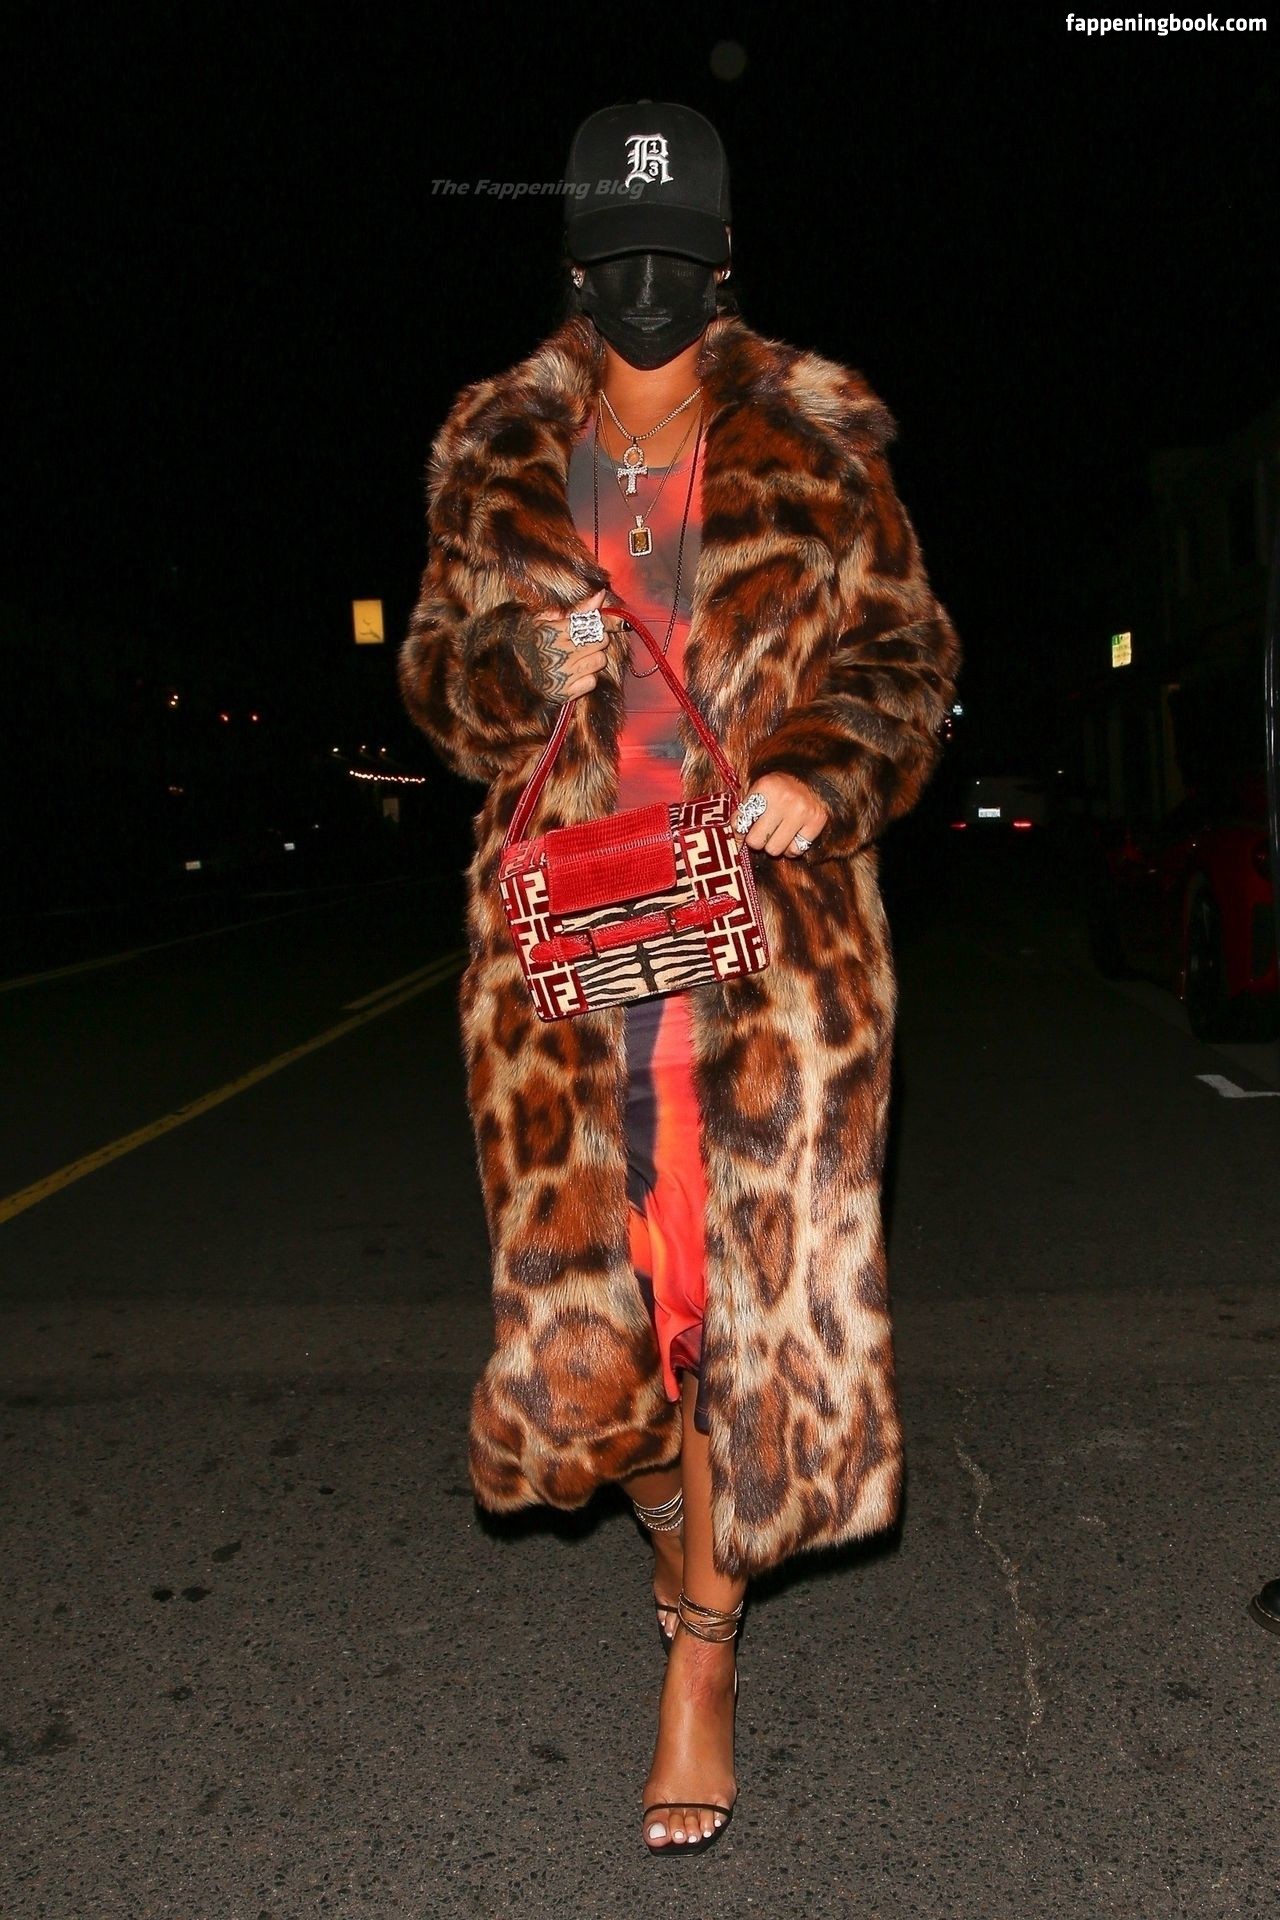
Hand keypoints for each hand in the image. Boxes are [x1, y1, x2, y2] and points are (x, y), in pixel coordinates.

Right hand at [518, 588, 618, 704]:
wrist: (509, 675)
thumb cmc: (528, 642)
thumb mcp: (544, 620)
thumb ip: (576, 609)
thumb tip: (601, 595)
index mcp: (553, 632)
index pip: (592, 623)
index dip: (601, 623)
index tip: (604, 624)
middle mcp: (559, 653)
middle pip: (600, 641)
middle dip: (597, 639)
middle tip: (585, 641)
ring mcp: (563, 674)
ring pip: (600, 661)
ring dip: (594, 658)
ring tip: (578, 658)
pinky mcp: (565, 693)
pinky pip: (592, 682)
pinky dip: (587, 678)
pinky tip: (574, 674)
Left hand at [732, 773, 829, 857]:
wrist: (816, 778)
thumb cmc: (782, 787)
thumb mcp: (760, 789)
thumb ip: (745, 810)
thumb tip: (735, 841)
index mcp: (765, 787)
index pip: (741, 822)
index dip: (739, 831)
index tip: (743, 832)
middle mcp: (783, 799)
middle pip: (756, 841)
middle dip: (756, 840)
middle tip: (762, 833)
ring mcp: (801, 812)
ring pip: (774, 850)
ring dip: (773, 845)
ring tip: (777, 834)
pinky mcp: (816, 822)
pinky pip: (795, 850)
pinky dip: (791, 849)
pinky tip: (791, 838)